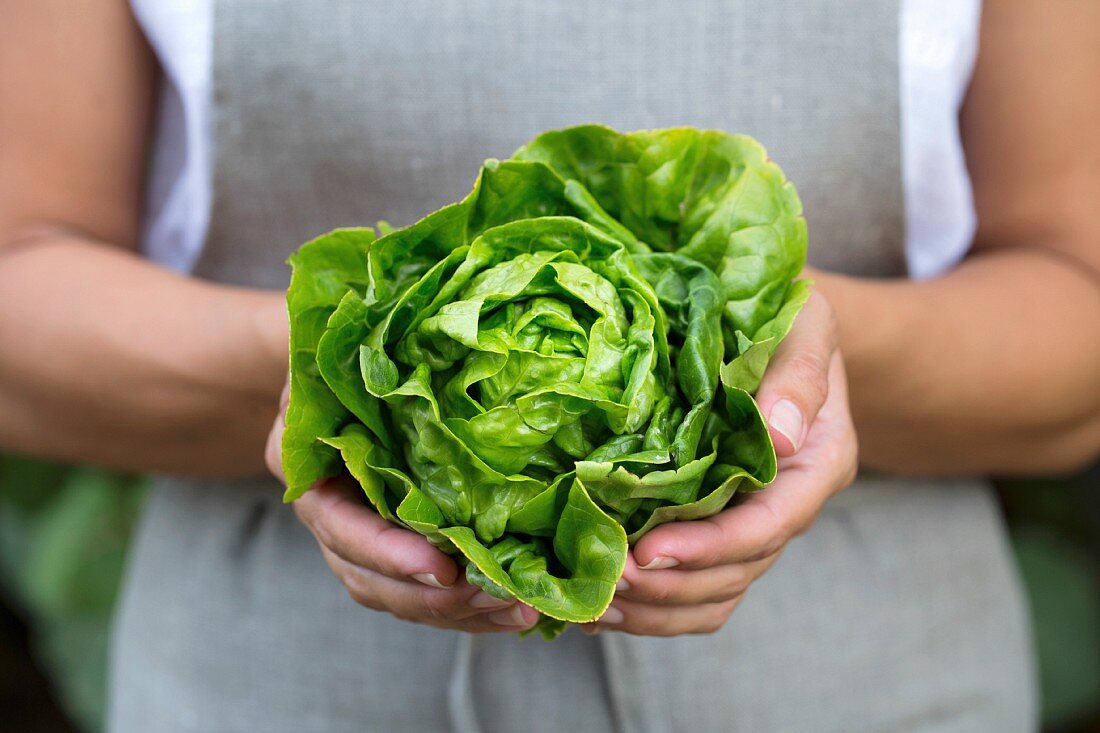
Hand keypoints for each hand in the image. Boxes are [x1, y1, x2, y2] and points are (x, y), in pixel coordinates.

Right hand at [265, 379, 539, 632]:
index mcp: (312, 475)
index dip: (386, 552)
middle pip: (372, 580)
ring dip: (461, 613)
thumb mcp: (339, 353)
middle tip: (498, 597)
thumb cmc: (348, 355)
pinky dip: (470, 610)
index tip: (440, 567)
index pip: (341, 527)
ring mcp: (365, 543)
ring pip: (403, 599)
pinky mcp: (403, 553)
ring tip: (519, 611)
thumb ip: (350, 367)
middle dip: (436, 597)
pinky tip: (515, 609)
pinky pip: (430, 596)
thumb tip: (390, 344)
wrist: (347, 377)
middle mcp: (333, 520)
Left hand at [583, 290, 857, 635]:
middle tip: (604, 583)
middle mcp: (786, 506)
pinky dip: (650, 605)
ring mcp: (750, 521)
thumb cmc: (791, 315)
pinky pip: (692, 586)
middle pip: (734, 573)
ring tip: (592, 606)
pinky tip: (599, 603)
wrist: (777, 321)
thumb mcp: (807, 327)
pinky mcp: (716, 526)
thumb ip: (799, 377)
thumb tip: (781, 437)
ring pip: (712, 595)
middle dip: (670, 587)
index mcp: (815, 464)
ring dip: (654, 610)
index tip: (647, 552)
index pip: (767, 526)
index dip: (709, 547)